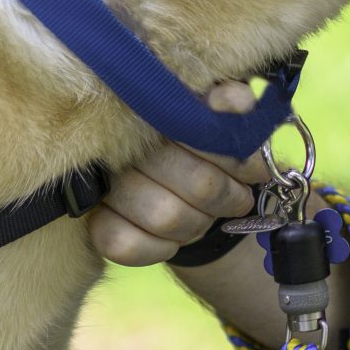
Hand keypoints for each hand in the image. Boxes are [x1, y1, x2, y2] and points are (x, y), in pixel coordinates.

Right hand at [86, 82, 270, 265]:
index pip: (201, 134)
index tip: (255, 172)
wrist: (173, 183)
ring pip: (165, 216)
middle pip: (198, 183)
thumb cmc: (198, 146)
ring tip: (207, 216)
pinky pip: (125, 246)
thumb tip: (236, 103)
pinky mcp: (94, 226)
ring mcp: (103, 186)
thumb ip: (231, 101)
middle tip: (238, 199)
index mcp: (152, 111)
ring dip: (198, 223)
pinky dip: (160, 248)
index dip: (235, 159)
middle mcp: (119, 145)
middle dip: (225, 196)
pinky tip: (173, 239)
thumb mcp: (219, 116)